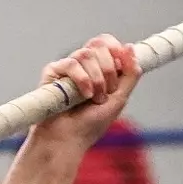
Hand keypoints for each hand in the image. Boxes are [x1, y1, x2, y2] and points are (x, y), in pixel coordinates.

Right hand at [28, 35, 141, 150]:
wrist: (67, 140)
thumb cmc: (91, 124)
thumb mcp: (120, 98)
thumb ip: (130, 74)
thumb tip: (130, 47)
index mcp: (98, 68)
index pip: (105, 43)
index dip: (115, 48)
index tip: (120, 65)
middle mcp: (82, 65)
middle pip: (98, 45)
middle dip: (108, 69)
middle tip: (106, 92)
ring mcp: (67, 68)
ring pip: (86, 53)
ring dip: (96, 78)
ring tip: (93, 98)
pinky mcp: (52, 73)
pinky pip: (70, 63)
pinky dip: (82, 79)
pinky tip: (83, 95)